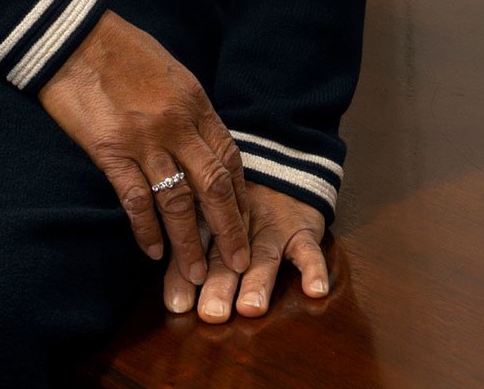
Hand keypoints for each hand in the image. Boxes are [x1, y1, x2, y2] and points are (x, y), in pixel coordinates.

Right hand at [38, 10, 249, 285]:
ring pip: (177, 201)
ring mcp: (145, 138)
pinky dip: (145, 230)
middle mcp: (178, 123)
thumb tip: (201, 142)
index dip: (239, 197)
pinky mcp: (111, 150)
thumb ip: (189, 109)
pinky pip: (135, 199)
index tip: (245, 225)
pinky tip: (152, 252)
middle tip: (236, 264)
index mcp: (196, 102)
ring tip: (194, 275)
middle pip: (213, 186)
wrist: (76, 36)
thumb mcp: (171, 72)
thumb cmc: (122, 50)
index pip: (229, 158)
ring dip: (188, 242)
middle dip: (228, 229)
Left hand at [161, 180, 330, 322]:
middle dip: (219, 284)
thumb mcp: (207, 218)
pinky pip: (310, 250)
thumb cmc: (232, 207)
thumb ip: (185, 252)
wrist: (280, 169)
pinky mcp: (301, 230)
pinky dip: (314, 268)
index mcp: (209, 219)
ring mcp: (271, 227)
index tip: (178, 306)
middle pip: (226, 256)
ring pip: (264, 255)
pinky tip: (315, 290)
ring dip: (258, 281)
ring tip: (251, 307)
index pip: (194, 248)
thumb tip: (168, 301)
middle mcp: (238, 225)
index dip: (185, 275)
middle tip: (211, 313)